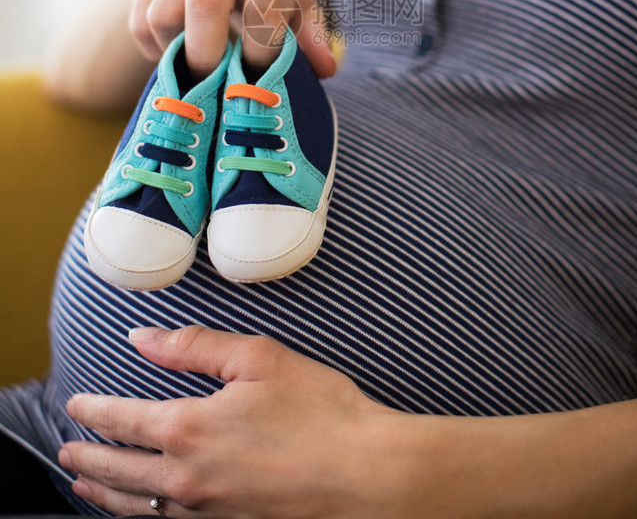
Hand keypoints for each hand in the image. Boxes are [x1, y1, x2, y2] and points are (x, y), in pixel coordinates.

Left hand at [59, 326, 409, 518]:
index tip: (75, 405)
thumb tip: (143, 338)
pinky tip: (142, 510)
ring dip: (104, 494)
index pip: (123, 420)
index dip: (94, 411)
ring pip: (136, 508)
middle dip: (88, 457)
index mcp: (190, 429)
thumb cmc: (321, 412)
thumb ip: (195, 346)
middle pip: (119, 471)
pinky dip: (140, 517)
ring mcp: (207, 514)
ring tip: (84, 484)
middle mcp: (187, 479)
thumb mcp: (258, 359)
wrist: (366, 476)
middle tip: (66, 449)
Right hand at [130, 0, 335, 79]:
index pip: (263, 9)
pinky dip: (152, 46)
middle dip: (204, 55)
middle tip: (210, 81)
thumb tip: (326, 67)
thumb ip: (310, 41)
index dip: (257, 52)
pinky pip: (140, 18)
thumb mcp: (297, 16)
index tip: (253, 76)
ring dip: (174, 53)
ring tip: (194, 62)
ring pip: (163, 16)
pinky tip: (174, 47)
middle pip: (204, 4)